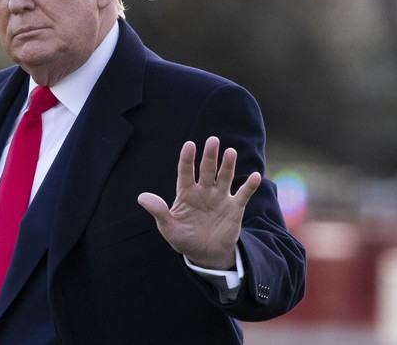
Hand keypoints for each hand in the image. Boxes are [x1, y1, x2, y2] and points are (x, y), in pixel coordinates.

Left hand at [137, 136, 261, 269]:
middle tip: (213, 140)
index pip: (185, 172)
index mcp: (186, 193)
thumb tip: (141, 197)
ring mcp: (220, 197)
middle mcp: (204, 191)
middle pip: (207, 169)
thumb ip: (158, 211)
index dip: (187, 159)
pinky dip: (250, 186)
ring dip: (228, 165)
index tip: (189, 145)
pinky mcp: (235, 207)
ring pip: (224, 177)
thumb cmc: (185, 239)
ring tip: (230, 152)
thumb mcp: (169, 228)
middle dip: (210, 156)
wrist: (206, 255)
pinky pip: (243, 194)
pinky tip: (255, 176)